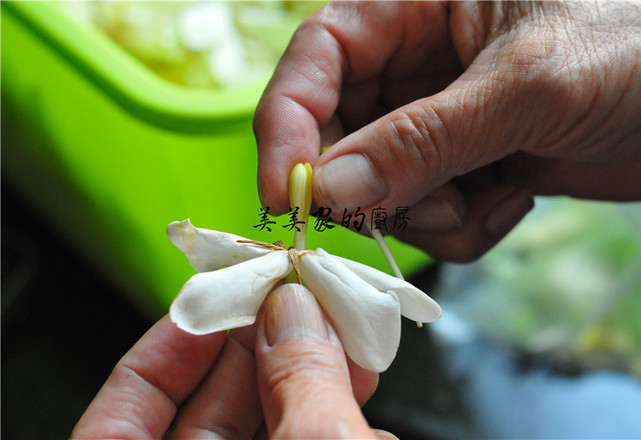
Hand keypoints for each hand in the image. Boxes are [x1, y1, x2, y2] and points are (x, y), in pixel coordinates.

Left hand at [72, 284, 393, 438]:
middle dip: (261, 347)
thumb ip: (298, 385)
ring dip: (308, 377)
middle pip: (209, 408)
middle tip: (298, 300)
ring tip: (345, 335)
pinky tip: (362, 392)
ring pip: (266, 425)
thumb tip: (295, 310)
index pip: (125, 414)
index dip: (168, 345)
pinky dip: (333, 415)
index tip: (217, 297)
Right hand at [254, 1, 640, 261]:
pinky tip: (513, 201)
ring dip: (425, 213)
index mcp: (414, 5)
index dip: (288, 124)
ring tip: (487, 198)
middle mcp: (416, 63)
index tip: (285, 192)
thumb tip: (329, 187)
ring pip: (383, 187)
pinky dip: (462, 226)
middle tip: (408, 208)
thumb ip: (424, 139)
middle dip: (367, 186)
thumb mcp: (528, 84)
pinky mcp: (469, 165)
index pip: (317, 58)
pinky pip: (430, 214)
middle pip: (339, 134)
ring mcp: (441, 120)